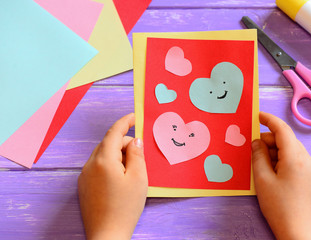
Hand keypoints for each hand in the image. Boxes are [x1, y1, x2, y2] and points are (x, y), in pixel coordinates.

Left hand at [78, 113, 147, 239]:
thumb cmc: (125, 207)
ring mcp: (85, 176)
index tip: (134, 116)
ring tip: (131, 170)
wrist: (107, 235)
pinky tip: (120, 178)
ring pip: (102, 155)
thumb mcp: (138, 178)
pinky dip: (110, 165)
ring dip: (117, 155)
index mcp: (103, 160)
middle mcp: (90, 164)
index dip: (125, 122)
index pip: (114, 133)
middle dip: (124, 143)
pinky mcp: (84, 186)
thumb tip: (134, 140)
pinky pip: (98, 166)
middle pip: (108, 143)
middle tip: (139, 154)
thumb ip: (136, 154)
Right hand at [252, 112, 310, 239]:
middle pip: (287, 140)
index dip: (269, 120)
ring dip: (275, 151)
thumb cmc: (278, 206)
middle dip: (269, 140)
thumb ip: (258, 156)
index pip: (282, 130)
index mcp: (295, 158)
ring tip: (261, 164)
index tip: (257, 116)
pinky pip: (296, 161)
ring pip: (291, 151)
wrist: (298, 232)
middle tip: (253, 149)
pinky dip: (282, 160)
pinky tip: (272, 172)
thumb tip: (257, 142)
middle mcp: (307, 160)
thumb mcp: (262, 179)